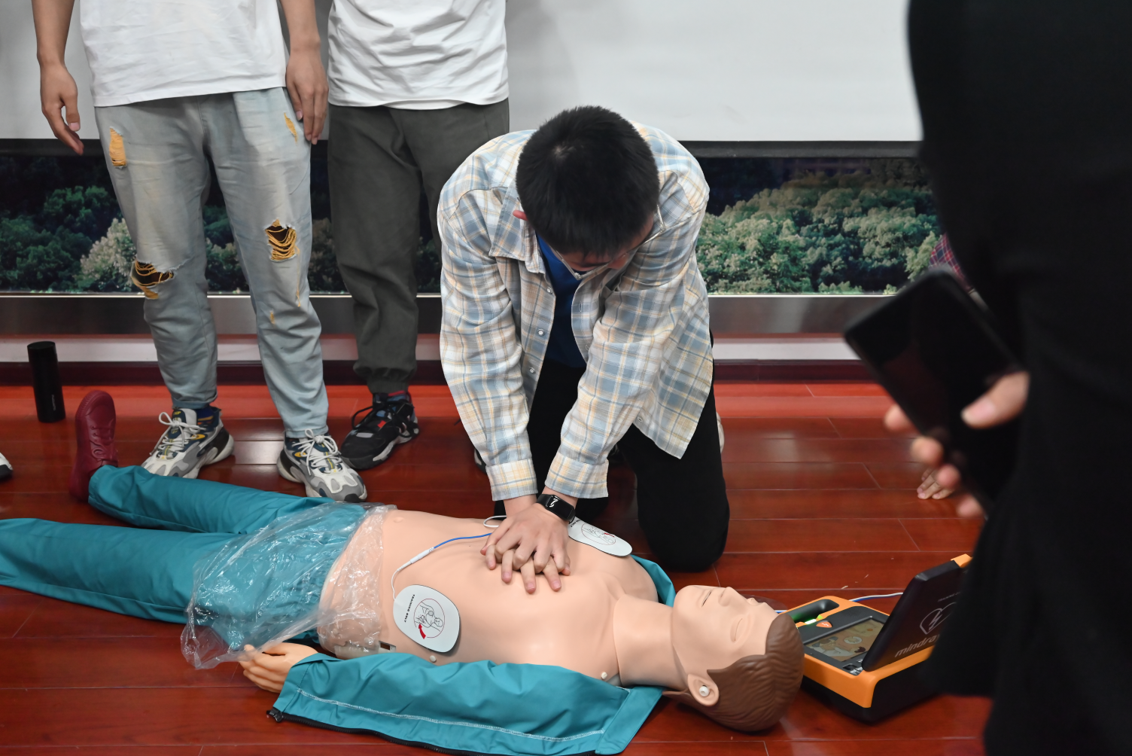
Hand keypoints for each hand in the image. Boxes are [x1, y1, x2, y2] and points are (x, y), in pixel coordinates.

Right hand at [40, 62, 82, 154]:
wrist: (51, 66)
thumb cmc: (61, 79)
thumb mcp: (70, 96)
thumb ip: (73, 113)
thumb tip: (75, 128)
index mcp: (51, 111)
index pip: (61, 131)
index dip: (70, 142)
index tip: (79, 150)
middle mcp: (47, 112)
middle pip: (58, 131)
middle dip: (69, 141)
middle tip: (80, 149)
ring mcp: (48, 108)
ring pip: (58, 127)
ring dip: (68, 135)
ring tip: (78, 143)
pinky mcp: (50, 105)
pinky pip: (57, 121)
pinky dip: (65, 128)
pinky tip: (72, 130)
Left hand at [237, 643, 317, 692]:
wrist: (319, 678)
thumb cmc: (307, 659)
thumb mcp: (294, 648)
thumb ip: (277, 648)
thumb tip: (263, 647)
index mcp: (275, 665)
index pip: (257, 659)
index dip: (250, 652)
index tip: (247, 646)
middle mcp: (272, 676)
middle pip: (253, 670)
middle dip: (246, 662)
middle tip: (242, 655)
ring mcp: (274, 685)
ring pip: (256, 679)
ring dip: (248, 671)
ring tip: (245, 665)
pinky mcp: (278, 690)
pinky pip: (262, 686)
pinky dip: (255, 680)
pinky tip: (254, 677)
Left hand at [285, 48, 327, 142]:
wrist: (307, 52)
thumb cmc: (295, 66)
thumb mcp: (290, 83)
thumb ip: (295, 101)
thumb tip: (300, 117)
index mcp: (308, 93)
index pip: (309, 115)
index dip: (309, 128)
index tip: (308, 137)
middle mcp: (318, 94)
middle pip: (318, 116)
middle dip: (316, 130)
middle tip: (314, 141)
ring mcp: (324, 92)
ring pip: (323, 113)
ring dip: (320, 125)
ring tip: (317, 135)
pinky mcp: (326, 89)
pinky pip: (325, 106)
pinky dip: (323, 116)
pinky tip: (320, 122)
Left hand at [482, 494, 570, 592]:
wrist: (552, 509)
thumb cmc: (528, 518)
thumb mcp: (509, 521)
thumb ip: (495, 536)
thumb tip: (482, 553)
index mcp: (518, 529)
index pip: (502, 549)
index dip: (499, 557)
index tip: (502, 559)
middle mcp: (532, 536)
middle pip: (520, 559)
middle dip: (516, 567)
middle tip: (518, 566)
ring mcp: (547, 542)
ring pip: (539, 564)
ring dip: (536, 570)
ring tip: (534, 568)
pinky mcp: (560, 546)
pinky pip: (558, 563)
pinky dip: (556, 569)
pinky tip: (552, 568)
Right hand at [885, 371, 1028, 517]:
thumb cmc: (1081, 388)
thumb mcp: (1037, 377)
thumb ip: (1010, 390)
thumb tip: (973, 416)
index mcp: (990, 389)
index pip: (940, 397)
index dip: (912, 409)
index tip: (896, 422)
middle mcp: (990, 423)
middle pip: (944, 437)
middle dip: (927, 449)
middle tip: (932, 454)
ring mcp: (1001, 452)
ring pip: (960, 467)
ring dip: (946, 477)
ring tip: (952, 480)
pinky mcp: (1019, 477)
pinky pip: (988, 493)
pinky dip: (974, 503)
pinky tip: (967, 507)